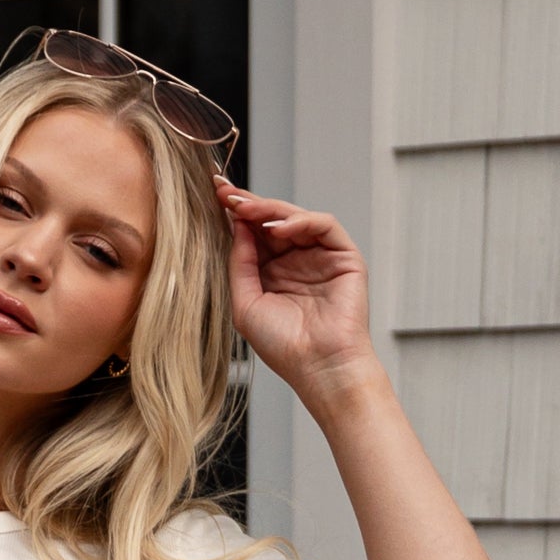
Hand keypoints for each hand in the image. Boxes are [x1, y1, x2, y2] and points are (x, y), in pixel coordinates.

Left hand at [216, 178, 375, 401]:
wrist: (318, 367)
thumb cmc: (283, 345)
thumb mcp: (245, 302)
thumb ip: (240, 262)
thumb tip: (236, 224)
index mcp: (272, 272)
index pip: (253, 234)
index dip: (235, 214)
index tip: (215, 194)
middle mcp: (296, 260)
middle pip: (272, 220)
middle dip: (249, 204)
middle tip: (226, 193)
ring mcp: (321, 257)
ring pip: (296, 217)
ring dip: (270, 209)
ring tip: (247, 209)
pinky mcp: (344, 257)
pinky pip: (323, 225)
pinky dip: (300, 221)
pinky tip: (277, 227)